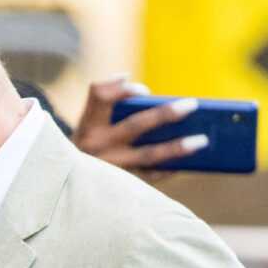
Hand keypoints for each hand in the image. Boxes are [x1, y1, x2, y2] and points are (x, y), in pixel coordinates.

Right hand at [72, 74, 205, 180]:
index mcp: (86, 125)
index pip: (99, 95)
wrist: (65, 184)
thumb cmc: (87, 146)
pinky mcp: (120, 186)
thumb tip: (131, 81)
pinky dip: (168, 169)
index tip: (145, 91)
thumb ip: (104, 101)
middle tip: (191, 105)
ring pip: (148, 155)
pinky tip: (185, 163)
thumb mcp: (87, 125)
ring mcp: (109, 167)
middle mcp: (96, 145)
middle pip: (135, 125)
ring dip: (177, 147)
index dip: (123, 89)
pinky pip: (150, 177)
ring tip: (202, 140)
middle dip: (165, 113)